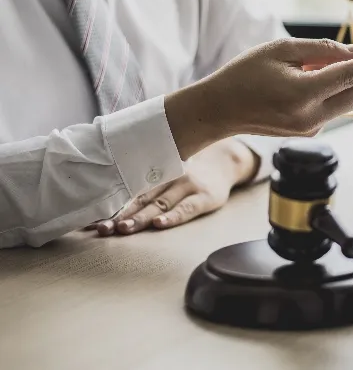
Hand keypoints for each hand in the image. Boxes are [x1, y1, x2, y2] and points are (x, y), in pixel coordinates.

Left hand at [90, 139, 256, 234]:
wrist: (225, 161)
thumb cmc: (188, 170)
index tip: (90, 219)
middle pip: (140, 198)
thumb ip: (143, 178)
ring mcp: (188, 186)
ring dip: (139, 218)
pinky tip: (159, 224)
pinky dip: (172, 217)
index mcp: (156, 171)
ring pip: (159, 204)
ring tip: (122, 229)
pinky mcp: (205, 197)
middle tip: (101, 228)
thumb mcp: (165, 166)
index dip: (109, 204)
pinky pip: (187, 208)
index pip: (128, 189)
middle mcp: (170, 176)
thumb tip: (105, 192)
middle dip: (119, 214)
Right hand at [165, 38, 352, 158]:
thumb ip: (321, 50)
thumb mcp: (281, 50)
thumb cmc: (244, 74)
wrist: (219, 111)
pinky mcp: (308, 131)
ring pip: (349, 103)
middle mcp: (311, 117)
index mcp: (303, 94)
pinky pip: (334, 108)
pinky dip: (342, 91)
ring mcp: (311, 128)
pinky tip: (337, 76)